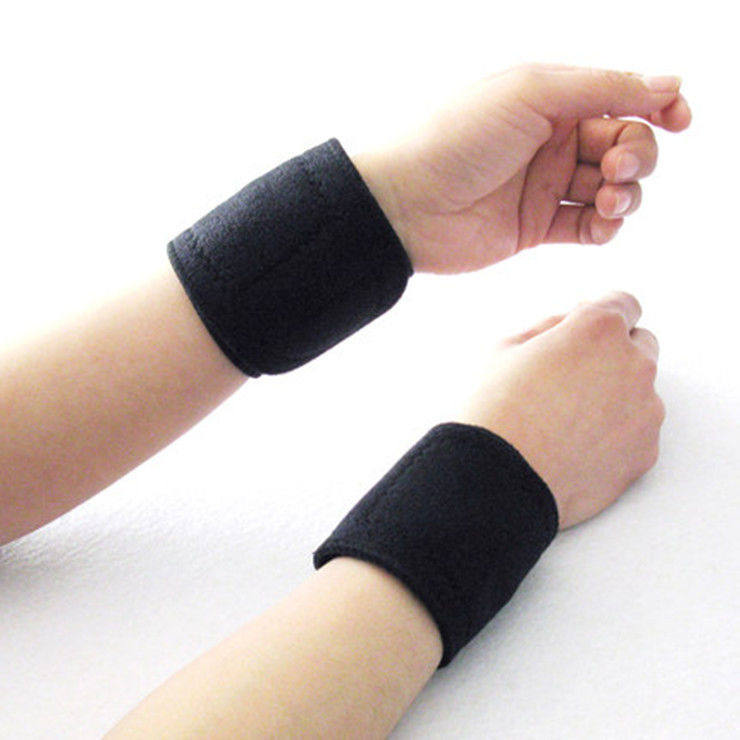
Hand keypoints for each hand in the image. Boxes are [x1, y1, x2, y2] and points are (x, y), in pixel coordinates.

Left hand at [354, 64, 690, 272]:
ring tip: (608, 197)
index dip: (657, 107)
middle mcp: (550, 141)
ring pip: (612, 189)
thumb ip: (603, 88)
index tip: (679, 118)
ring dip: (626, 193)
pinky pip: (588, 228)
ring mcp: (543, 186)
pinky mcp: (534, 228)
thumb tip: (668, 84)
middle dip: (638, 155)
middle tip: (618, 168)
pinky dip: (605, 226)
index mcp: (550, 100)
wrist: (404, 203)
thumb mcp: (532, 92)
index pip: (621, 99)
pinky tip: (599, 221)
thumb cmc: (455, 137)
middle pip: (624, 146)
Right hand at [458, 291, 663, 528]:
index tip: (586, 330)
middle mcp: (633, 364)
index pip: (624, 304)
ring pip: (640, 391)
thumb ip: (549, 327)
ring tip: (566, 421)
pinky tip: (576, 445)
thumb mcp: (505, 349)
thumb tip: (569, 324)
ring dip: (615, 396)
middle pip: (639, 345)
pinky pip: (637, 432)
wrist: (500, 479)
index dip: (600, 315)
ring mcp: (646, 410)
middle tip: (571, 377)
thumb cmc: (495, 411)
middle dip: (613, 354)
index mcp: (598, 329)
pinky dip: (616, 434)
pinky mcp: (645, 452)